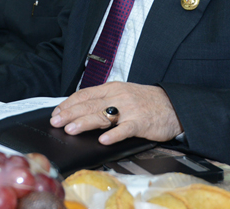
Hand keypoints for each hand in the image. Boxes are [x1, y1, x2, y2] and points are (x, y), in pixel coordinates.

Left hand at [49, 82, 181, 143]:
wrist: (173, 105)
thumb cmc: (145, 101)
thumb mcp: (122, 94)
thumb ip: (103, 100)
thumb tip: (80, 110)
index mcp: (112, 88)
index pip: (85, 94)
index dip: (69, 103)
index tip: (56, 112)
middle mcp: (118, 96)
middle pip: (89, 105)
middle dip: (70, 114)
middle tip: (56, 122)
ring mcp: (129, 109)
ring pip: (103, 116)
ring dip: (84, 123)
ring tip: (71, 129)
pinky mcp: (141, 122)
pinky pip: (125, 129)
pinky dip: (113, 135)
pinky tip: (103, 140)